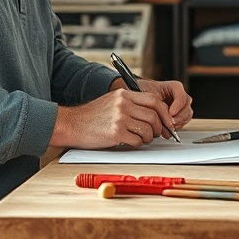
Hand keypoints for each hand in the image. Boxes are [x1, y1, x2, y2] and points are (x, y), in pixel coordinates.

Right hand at [51, 88, 178, 148]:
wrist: (71, 124)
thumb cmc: (91, 116)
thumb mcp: (111, 101)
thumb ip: (130, 104)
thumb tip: (153, 114)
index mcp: (124, 94)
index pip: (154, 100)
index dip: (164, 112)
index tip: (167, 122)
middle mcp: (123, 104)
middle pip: (154, 114)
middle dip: (161, 126)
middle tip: (159, 134)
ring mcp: (120, 118)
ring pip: (148, 128)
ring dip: (149, 137)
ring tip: (142, 138)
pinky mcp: (116, 133)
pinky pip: (137, 140)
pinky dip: (138, 143)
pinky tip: (131, 142)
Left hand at [137, 78, 192, 132]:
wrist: (139, 99)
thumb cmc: (142, 92)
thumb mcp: (146, 92)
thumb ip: (154, 102)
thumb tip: (160, 114)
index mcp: (173, 87)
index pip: (181, 94)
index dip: (178, 104)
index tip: (171, 113)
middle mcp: (178, 97)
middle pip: (186, 105)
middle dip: (180, 116)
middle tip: (171, 122)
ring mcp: (179, 107)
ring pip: (187, 115)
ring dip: (179, 122)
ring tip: (169, 126)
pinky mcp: (177, 117)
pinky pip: (182, 122)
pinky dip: (177, 126)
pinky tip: (168, 128)